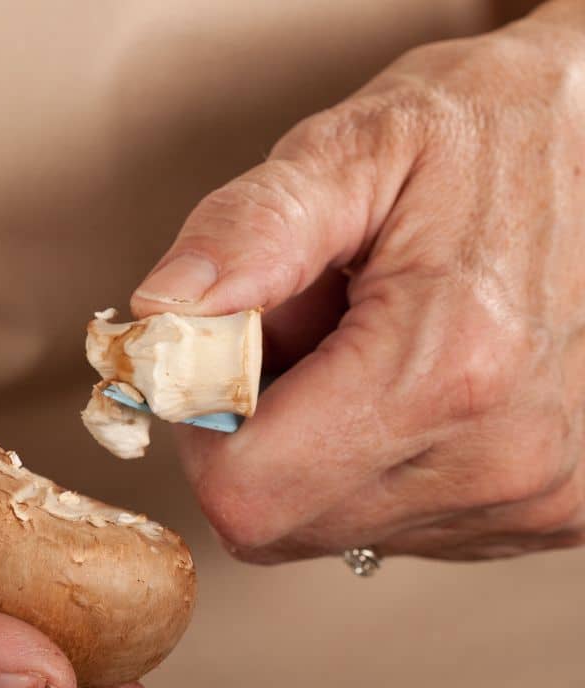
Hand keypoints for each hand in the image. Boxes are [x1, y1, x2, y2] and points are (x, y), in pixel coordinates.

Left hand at [133, 2, 584, 562]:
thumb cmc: (495, 137)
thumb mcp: (362, 148)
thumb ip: (250, 233)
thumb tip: (160, 315)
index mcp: (447, 370)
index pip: (242, 490)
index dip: (203, 429)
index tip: (225, 357)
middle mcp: (499, 460)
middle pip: (276, 522)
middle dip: (256, 439)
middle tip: (307, 340)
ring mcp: (533, 499)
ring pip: (329, 531)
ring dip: (314, 454)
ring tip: (373, 354)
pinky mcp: (549, 516)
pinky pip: (391, 529)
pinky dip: (371, 469)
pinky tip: (415, 392)